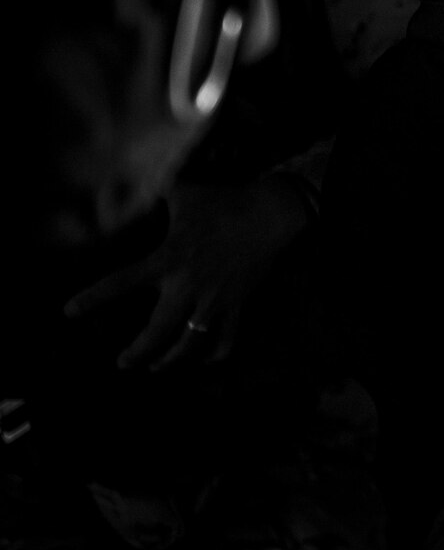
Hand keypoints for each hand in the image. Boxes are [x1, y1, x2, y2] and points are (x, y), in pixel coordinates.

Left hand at [64, 176, 312, 371]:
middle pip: (157, 330)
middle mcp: (189, 284)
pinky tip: (206, 360)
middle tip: (122, 363)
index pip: (122, 281)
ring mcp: (215, 297)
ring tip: (157, 368)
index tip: (68, 312)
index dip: (93, 298)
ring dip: (171, 359)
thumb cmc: (224, 201)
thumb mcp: (184, 192)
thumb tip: (130, 181)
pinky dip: (216, 354)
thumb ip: (155, 192)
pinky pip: (227, 338)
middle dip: (137, 352)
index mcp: (169, 258)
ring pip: (190, 342)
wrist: (270, 213)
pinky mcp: (238, 302)